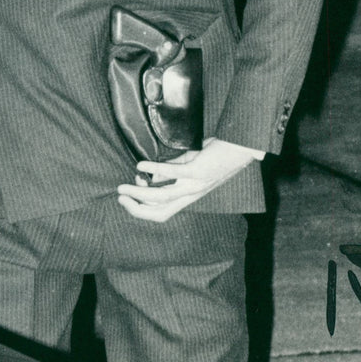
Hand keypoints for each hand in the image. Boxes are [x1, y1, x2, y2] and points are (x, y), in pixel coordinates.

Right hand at [117, 138, 258, 221]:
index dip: (142, 209)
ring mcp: (194, 185)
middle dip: (137, 208)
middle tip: (120, 198)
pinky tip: (141, 164)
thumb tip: (151, 176)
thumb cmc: (214, 155)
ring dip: (139, 193)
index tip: (127, 197)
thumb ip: (171, 173)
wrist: (239, 149)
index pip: (162, 213)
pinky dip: (154, 169)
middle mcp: (190, 195)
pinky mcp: (197, 171)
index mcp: (188, 196)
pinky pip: (172, 173)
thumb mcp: (189, 166)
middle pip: (160, 212)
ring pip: (162, 196)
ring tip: (124, 187)